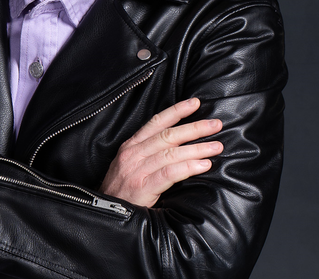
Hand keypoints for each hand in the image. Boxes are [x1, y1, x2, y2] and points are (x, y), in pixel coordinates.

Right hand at [99, 97, 223, 207]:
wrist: (102, 214)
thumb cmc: (120, 192)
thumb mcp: (129, 166)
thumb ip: (148, 155)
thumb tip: (178, 146)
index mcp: (131, 146)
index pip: (156, 122)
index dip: (177, 111)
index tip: (195, 103)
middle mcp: (133, 154)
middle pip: (168, 135)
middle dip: (195, 128)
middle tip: (215, 125)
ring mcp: (137, 170)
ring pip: (172, 153)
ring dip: (198, 148)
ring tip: (216, 147)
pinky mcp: (142, 187)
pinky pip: (170, 173)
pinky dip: (188, 167)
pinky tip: (204, 165)